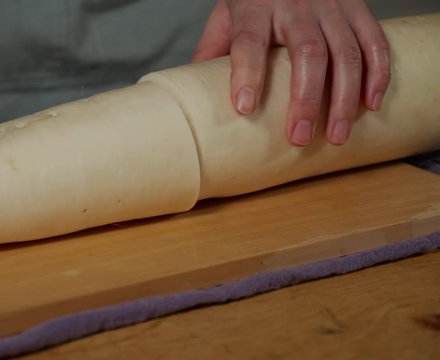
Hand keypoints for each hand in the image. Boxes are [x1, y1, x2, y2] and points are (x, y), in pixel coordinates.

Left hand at [192, 0, 390, 145]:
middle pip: (306, 53)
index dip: (247, 74)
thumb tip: (194, 95)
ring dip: (343, 98)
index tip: (244, 107)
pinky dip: (376, 75)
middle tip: (300, 138)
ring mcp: (331, 6)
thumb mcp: (226, 15)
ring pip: (345, 52)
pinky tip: (370, 105)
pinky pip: (373, 42)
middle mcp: (296, 5)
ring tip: (337, 136)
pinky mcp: (357, 8)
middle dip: (306, 99)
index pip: (249, 42)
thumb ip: (213, 50)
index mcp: (255, 8)